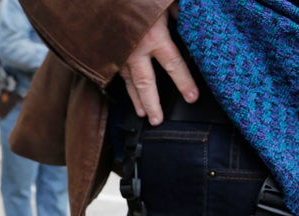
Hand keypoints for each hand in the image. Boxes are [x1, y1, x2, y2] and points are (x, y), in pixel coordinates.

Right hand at [118, 3, 197, 125]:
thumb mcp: (162, 1)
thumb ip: (175, 12)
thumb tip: (186, 18)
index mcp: (154, 37)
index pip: (174, 65)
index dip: (184, 83)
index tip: (192, 98)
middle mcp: (136, 51)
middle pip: (146, 84)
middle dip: (153, 104)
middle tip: (157, 121)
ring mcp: (119, 54)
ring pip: (129, 82)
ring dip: (136, 100)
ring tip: (142, 114)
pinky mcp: (106, 53)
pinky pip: (117, 73)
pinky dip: (124, 86)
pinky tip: (128, 94)